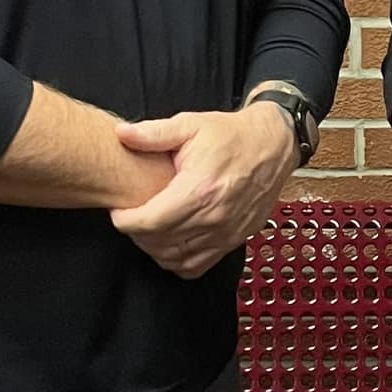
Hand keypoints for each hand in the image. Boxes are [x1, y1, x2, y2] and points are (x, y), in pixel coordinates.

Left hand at [109, 104, 297, 279]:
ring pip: (176, 259)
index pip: (150, 222)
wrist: (273, 145)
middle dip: (136, 234)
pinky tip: (170, 243)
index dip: (125, 221)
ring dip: (154, 249)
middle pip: (159, 242)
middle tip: (130, 218)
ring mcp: (226, 233)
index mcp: (200, 189)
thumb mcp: (191, 125)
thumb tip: (121, 134)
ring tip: (147, 229)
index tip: (118, 212)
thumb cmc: (231, 135)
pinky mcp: (234, 241)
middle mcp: (214, 217)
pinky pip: (197, 267)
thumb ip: (154, 133)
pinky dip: (177, 262)